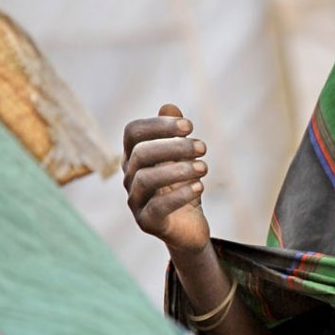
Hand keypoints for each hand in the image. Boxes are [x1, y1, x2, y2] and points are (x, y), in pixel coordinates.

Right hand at [123, 103, 210, 255]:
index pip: (133, 132)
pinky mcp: (147, 222)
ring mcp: (135, 201)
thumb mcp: (182, 158)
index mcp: (135, 157)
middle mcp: (130, 177)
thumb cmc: (183, 186)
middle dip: (174, 147)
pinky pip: (158, 207)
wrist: (188, 227)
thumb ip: (175, 133)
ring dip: (179, 170)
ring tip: (204, 168)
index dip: (158, 125)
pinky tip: (199, 187)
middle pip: (141, 154)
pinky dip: (180, 195)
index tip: (189, 126)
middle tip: (202, 147)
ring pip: (146, 180)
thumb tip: (168, 106)